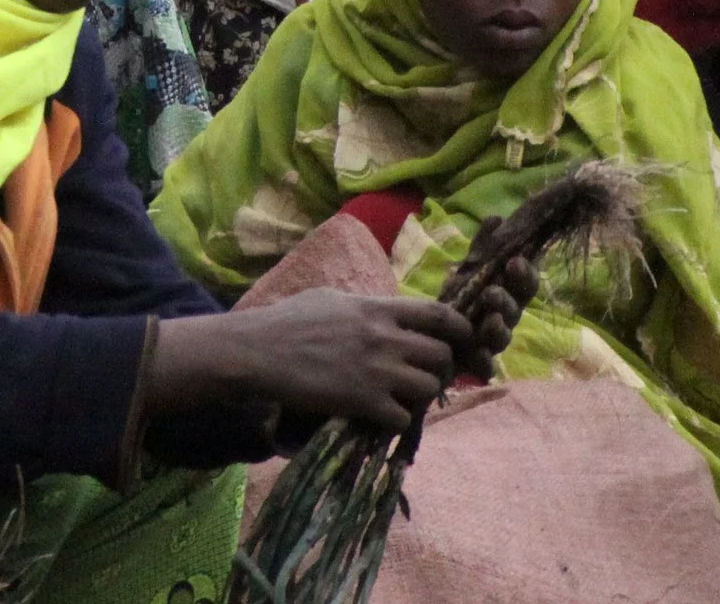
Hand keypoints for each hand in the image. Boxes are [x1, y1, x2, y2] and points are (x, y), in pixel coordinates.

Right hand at [148, 290, 474, 433]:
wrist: (257, 351)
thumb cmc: (286, 321)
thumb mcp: (329, 298)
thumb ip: (364, 305)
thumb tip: (384, 311)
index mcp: (376, 308)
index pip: (438, 313)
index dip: (459, 328)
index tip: (462, 340)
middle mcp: (383, 336)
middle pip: (441, 355)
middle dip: (442, 370)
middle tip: (427, 378)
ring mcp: (375, 370)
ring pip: (428, 388)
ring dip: (421, 398)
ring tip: (403, 400)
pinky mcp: (363, 400)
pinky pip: (403, 417)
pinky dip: (398, 421)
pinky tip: (381, 418)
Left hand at [453, 223, 539, 377]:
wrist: (434, 328)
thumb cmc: (462, 294)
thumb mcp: (469, 267)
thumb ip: (482, 246)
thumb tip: (496, 218)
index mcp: (509, 292)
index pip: (526, 283)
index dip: (525, 273)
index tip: (516, 261)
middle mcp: (505, 317)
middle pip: (516, 310)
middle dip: (507, 301)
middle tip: (493, 292)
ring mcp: (492, 341)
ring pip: (502, 337)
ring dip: (498, 328)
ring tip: (489, 319)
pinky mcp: (477, 362)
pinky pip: (485, 367)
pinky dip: (483, 362)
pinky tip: (476, 355)